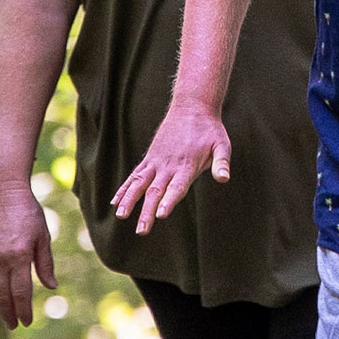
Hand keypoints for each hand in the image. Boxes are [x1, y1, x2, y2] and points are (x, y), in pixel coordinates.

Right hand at [0, 178, 54, 329]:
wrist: (4, 193)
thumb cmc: (29, 213)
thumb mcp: (43, 236)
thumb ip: (45, 263)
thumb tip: (52, 287)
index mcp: (19, 256)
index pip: (21, 292)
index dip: (24, 310)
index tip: (27, 322)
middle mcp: (1, 259)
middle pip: (4, 295)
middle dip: (10, 313)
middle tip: (15, 326)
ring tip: (6, 317)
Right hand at [111, 99, 231, 233]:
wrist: (192, 107)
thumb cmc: (210, 130)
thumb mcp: (222, 145)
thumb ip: (221, 163)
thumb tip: (224, 178)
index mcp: (187, 165)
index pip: (176, 187)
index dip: (169, 201)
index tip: (160, 215)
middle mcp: (168, 165)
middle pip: (156, 191)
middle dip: (147, 211)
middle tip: (141, 231)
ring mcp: (156, 162)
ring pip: (139, 183)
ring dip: (129, 199)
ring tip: (120, 216)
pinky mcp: (150, 158)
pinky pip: (134, 175)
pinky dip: (124, 188)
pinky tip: (115, 202)